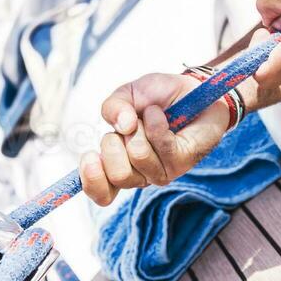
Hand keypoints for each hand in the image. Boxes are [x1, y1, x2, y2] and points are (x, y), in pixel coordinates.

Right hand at [79, 72, 230, 206]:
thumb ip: (113, 108)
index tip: (90, 156)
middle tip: (127, 126)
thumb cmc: (157, 97)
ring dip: (140, 128)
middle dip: (114, 143)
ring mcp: (163, 170)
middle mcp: (140, 173)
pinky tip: (161, 115)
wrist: (190, 88)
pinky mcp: (182, 161)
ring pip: (139, 157)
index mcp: (120, 163)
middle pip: (118, 175)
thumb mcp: (126, 95)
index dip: (91, 180)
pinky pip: (162, 145)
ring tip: (150, 115)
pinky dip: (157, 122)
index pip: (101, 192)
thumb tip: (122, 126)